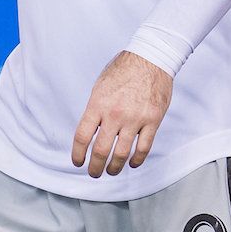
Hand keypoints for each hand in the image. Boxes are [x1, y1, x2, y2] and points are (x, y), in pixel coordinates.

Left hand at [71, 51, 172, 177]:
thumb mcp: (100, 86)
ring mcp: (135, 119)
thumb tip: (91, 130)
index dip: (78, 154)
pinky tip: (132, 163)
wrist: (151, 58)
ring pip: (121, 154)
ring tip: (111, 171)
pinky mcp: (152, 121)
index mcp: (98, 104)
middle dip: (94, 167)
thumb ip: (95, 109)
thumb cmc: (124, 69)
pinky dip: (137, 160)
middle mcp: (115, 114)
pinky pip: (143, 148)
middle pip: (100, 150)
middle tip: (93, 173)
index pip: (82, 136)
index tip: (78, 162)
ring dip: (114, 167)